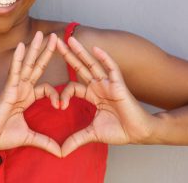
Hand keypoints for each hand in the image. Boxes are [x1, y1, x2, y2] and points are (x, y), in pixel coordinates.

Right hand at [0, 32, 60, 156]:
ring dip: (34, 49)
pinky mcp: (7, 90)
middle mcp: (22, 88)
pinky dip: (18, 59)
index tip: (61, 106)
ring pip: (27, 64)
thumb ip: (45, 142)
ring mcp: (14, 87)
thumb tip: (61, 153)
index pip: (47, 87)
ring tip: (40, 34)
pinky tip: (22, 46)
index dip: (57, 94)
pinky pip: (14, 71)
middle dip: (45, 52)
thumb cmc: (2, 134)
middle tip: (54, 37)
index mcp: (27, 97)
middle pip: (37, 66)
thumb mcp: (30, 137)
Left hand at [57, 37, 154, 156]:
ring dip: (81, 52)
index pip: (73, 87)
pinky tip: (95, 49)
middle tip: (55, 43)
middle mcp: (98, 86)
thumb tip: (60, 152)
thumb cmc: (118, 131)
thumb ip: (75, 139)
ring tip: (69, 39)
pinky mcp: (119, 84)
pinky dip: (104, 58)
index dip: (64, 94)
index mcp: (91, 94)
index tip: (59, 105)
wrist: (137, 133)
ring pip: (92, 64)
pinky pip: (111, 68)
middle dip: (67, 56)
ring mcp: (108, 83)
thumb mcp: (91, 134)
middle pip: (79, 67)